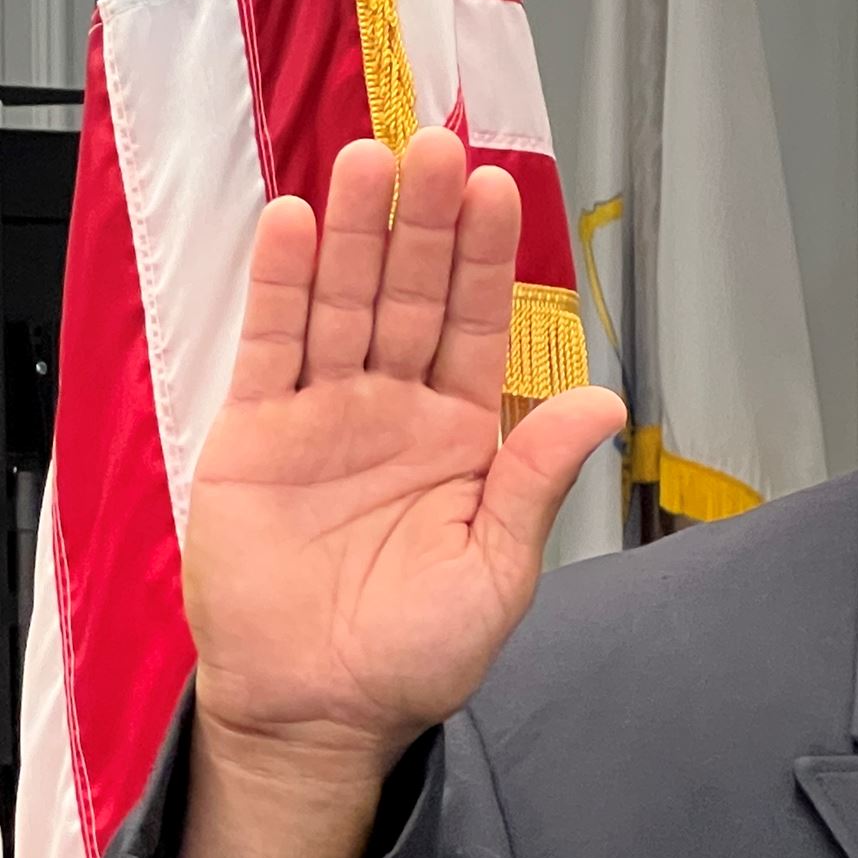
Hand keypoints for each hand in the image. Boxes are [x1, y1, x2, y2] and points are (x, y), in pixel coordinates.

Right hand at [183, 129, 623, 800]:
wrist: (320, 709)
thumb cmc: (413, 653)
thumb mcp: (500, 569)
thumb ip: (538, 478)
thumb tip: (603, 402)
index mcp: (462, 438)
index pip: (477, 326)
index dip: (485, 259)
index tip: (500, 192)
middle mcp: (394, 412)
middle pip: (410, 295)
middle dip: (425, 224)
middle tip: (436, 148)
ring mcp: (324, 417)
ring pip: (343, 304)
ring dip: (355, 233)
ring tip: (370, 163)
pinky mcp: (254, 436)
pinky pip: (271, 347)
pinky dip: (282, 286)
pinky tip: (296, 226)